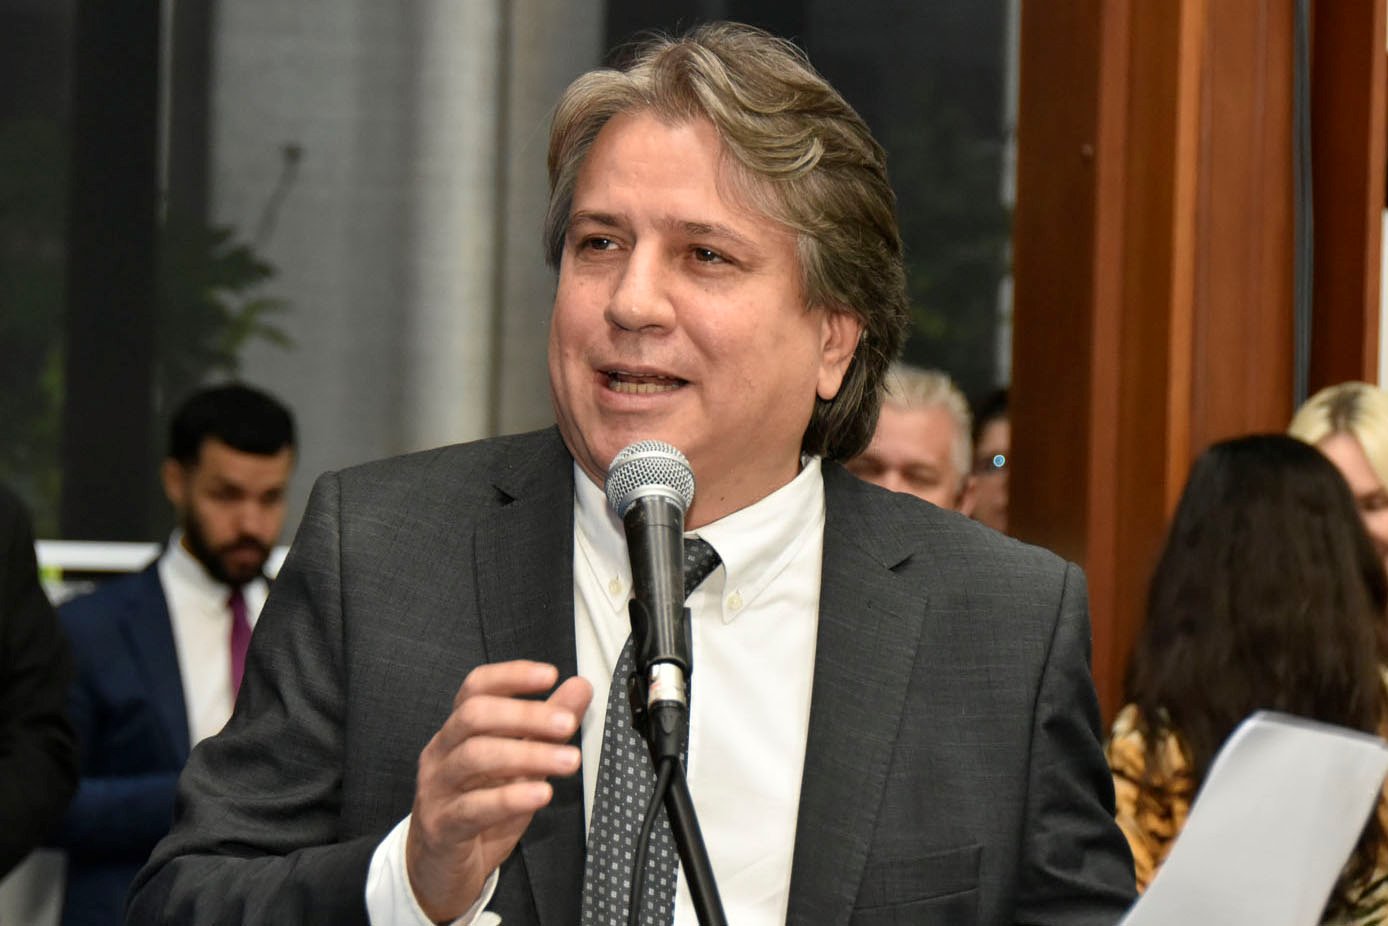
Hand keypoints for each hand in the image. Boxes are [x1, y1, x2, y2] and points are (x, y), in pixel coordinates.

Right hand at [405, 660, 592, 920]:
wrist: (440, 870)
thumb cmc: (480, 810)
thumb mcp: (520, 765)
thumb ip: (546, 727)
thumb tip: (578, 688)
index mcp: (458, 732)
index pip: (476, 688)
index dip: (511, 675)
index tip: (549, 675)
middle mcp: (442, 753)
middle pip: (474, 716)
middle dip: (525, 714)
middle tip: (567, 723)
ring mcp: (438, 789)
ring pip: (474, 757)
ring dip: (528, 754)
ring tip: (569, 760)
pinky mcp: (442, 827)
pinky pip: (473, 807)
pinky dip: (511, 798)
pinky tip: (541, 793)